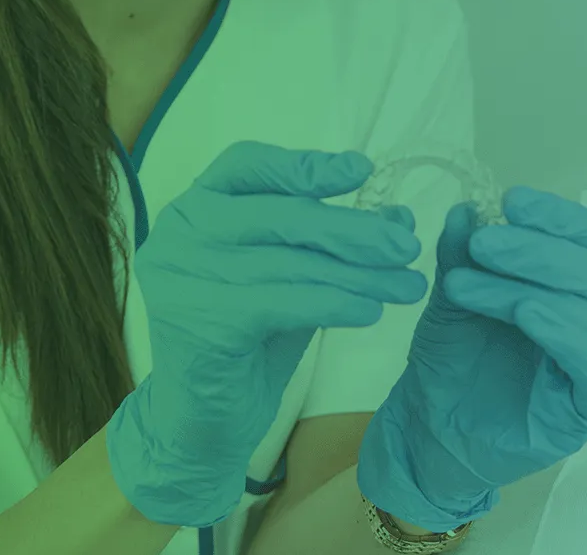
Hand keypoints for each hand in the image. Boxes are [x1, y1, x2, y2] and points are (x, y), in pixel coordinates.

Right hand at [106, 142, 427, 527]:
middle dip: (353, 230)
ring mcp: (182, 277)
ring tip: (408, 286)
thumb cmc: (250, 340)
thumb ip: (332, 242)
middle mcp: (178, 233)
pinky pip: (283, 302)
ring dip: (360, 274)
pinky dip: (334, 303)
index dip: (306, 164)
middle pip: (280, 214)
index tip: (363, 169)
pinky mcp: (199, 322)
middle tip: (407, 247)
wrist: (204, 422)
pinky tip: (371, 311)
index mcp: (194, 207)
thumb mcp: (294, 278)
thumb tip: (398, 214)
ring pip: (291, 262)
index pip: (247, 164)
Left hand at [357, 187, 586, 531]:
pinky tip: (528, 314)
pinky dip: (566, 333)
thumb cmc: (450, 362)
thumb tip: (469, 207)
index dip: (554, 215)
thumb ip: (463, 255)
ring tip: (471, 285)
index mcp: (569, 285)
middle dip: (535, 248)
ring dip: (534, 285)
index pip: (584, 238)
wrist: (430, 433)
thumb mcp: (451, 298)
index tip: (509, 200)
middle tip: (483, 243)